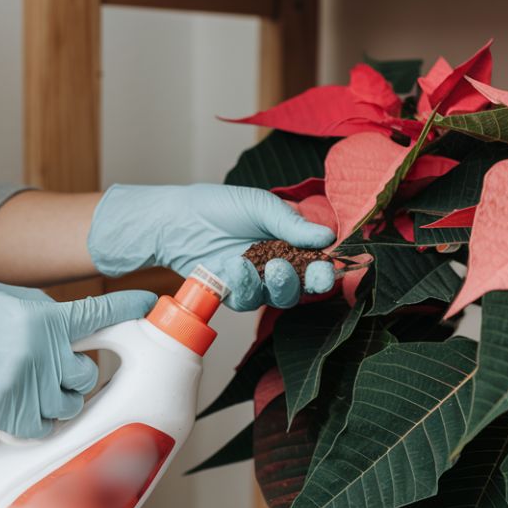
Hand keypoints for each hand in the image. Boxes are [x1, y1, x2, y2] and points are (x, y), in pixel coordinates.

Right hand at [0, 283, 156, 437]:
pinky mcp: (6, 410)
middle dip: (77, 377)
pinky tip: (18, 413)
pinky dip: (34, 426)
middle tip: (55, 374)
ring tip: (31, 393)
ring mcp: (26, 382)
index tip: (148, 308)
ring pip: (69, 406)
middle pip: (88, 374)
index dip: (128, 311)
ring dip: (56, 403)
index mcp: (43, 316)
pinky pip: (42, 429)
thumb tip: (71, 330)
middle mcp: (42, 349)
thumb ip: (42, 314)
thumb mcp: (4, 299)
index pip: (99, 313)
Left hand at [87, 184, 335, 310]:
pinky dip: (245, 286)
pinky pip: (249, 300)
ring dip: (276, 284)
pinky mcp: (235, 293)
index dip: (325, 269)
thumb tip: (328, 237)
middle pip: (305, 286)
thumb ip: (292, 224)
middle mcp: (279, 264)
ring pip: (281, 297)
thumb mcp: (260, 206)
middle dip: (307, 283)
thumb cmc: (220, 206)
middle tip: (292, 269)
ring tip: (263, 265)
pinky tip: (235, 267)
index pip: (317, 261)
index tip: (326, 268)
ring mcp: (258, 281)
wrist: (179, 219)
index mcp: (291, 241)